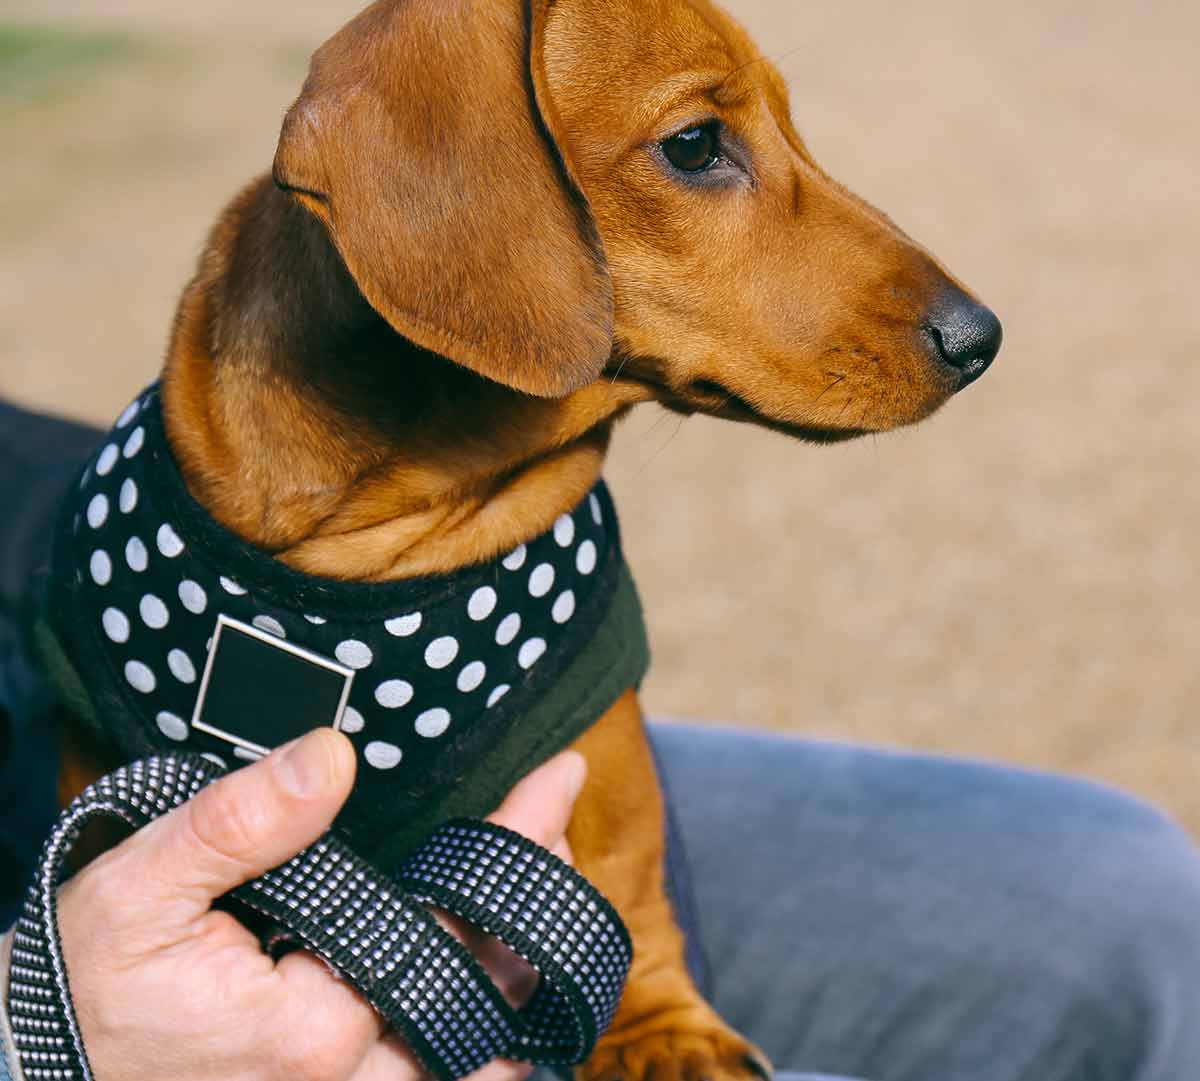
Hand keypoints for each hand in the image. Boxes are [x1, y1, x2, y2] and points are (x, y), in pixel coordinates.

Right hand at [56, 729, 587, 1080]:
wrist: (41, 1068)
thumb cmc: (86, 980)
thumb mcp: (143, 886)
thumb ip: (242, 821)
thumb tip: (335, 758)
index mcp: (313, 1028)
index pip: (451, 926)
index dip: (515, 844)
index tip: (558, 778)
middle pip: (489, 997)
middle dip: (535, 902)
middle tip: (555, 819)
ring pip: (478, 1055)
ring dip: (521, 970)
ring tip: (540, 877)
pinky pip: (438, 1076)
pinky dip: (484, 1025)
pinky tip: (494, 963)